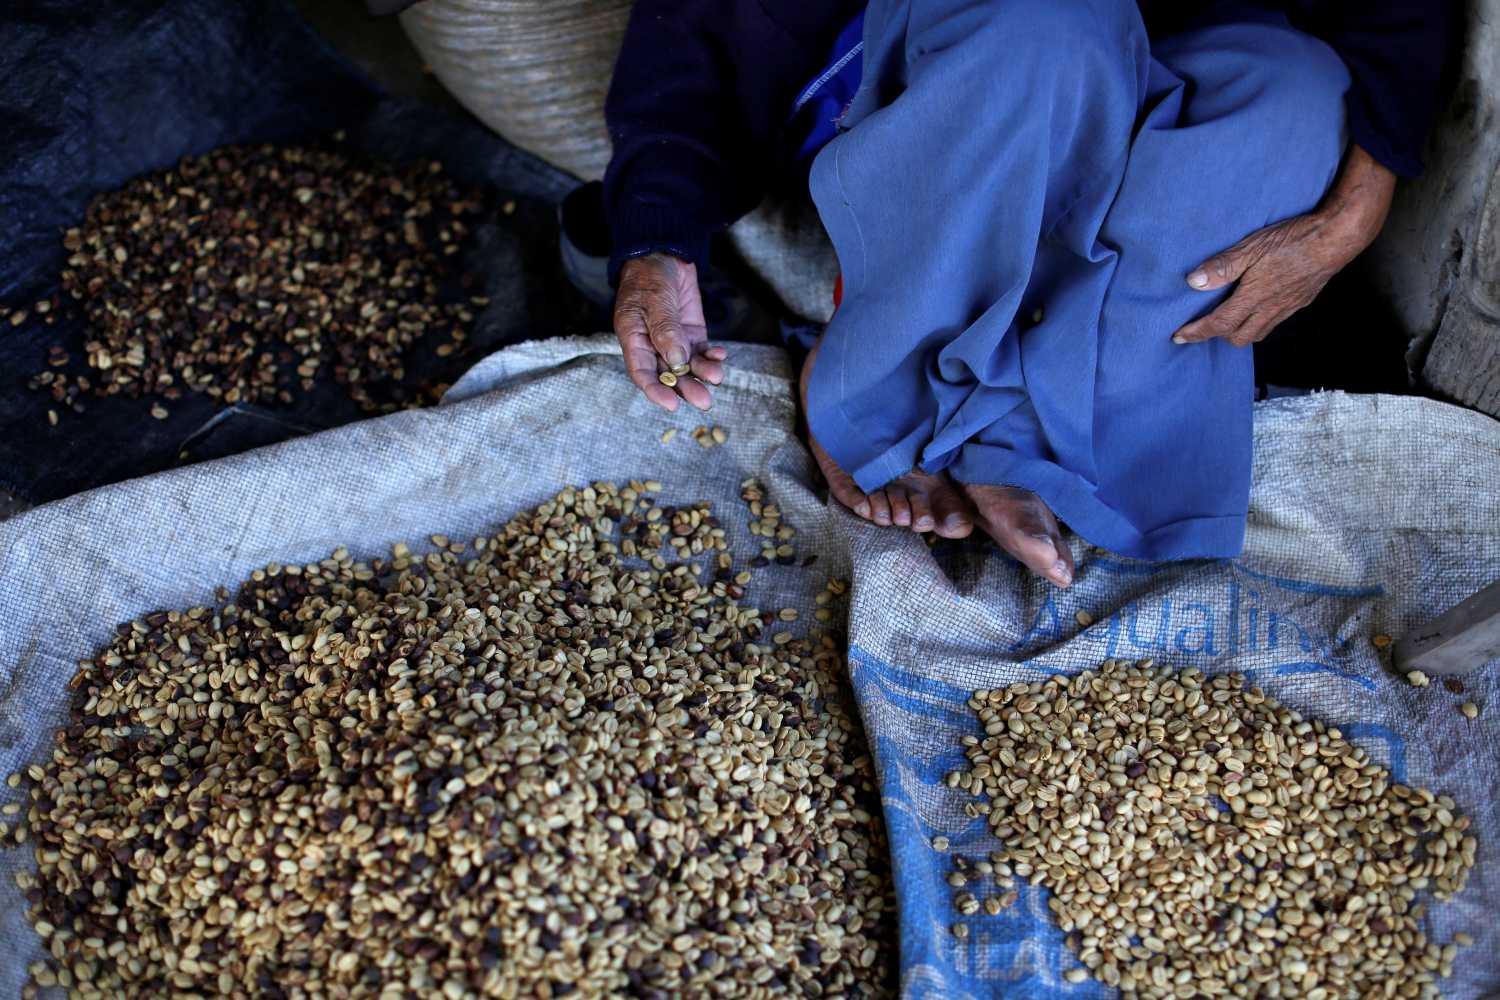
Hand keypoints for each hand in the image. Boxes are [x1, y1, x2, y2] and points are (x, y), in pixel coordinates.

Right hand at [613, 252, 726, 410]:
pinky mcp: (692, 334)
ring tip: (716, 377)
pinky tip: (719, 356)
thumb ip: (665, 331)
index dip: (656, 391)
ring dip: (701, 375)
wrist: (665, 255)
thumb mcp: (654, 301)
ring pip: (687, 367)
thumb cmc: (649, 276)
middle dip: (686, 389)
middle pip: (668, 375)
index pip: (642, 373)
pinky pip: (702, 352)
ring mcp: (674, 341)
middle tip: (703, 401)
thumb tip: (676, 361)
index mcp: (634, 340)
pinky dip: (711, 357)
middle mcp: (653, 346)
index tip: (672, 405)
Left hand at [1172, 145, 1396, 346]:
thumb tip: (1193, 282)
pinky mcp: (1299, 303)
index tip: (1178, 337)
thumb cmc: (1294, 239)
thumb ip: (1223, 266)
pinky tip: (1254, 310)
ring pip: (1257, 334)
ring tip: (1225, 321)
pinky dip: (1257, 324)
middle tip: (1201, 325)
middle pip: (1237, 337)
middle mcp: (1270, 308)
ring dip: (1238, 332)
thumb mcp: (1252, 247)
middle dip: (1217, 336)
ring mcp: (1287, 308)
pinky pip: (1273, 324)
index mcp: (1254, 297)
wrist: (1336, 238)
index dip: (1196, 333)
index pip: (1218, 324)